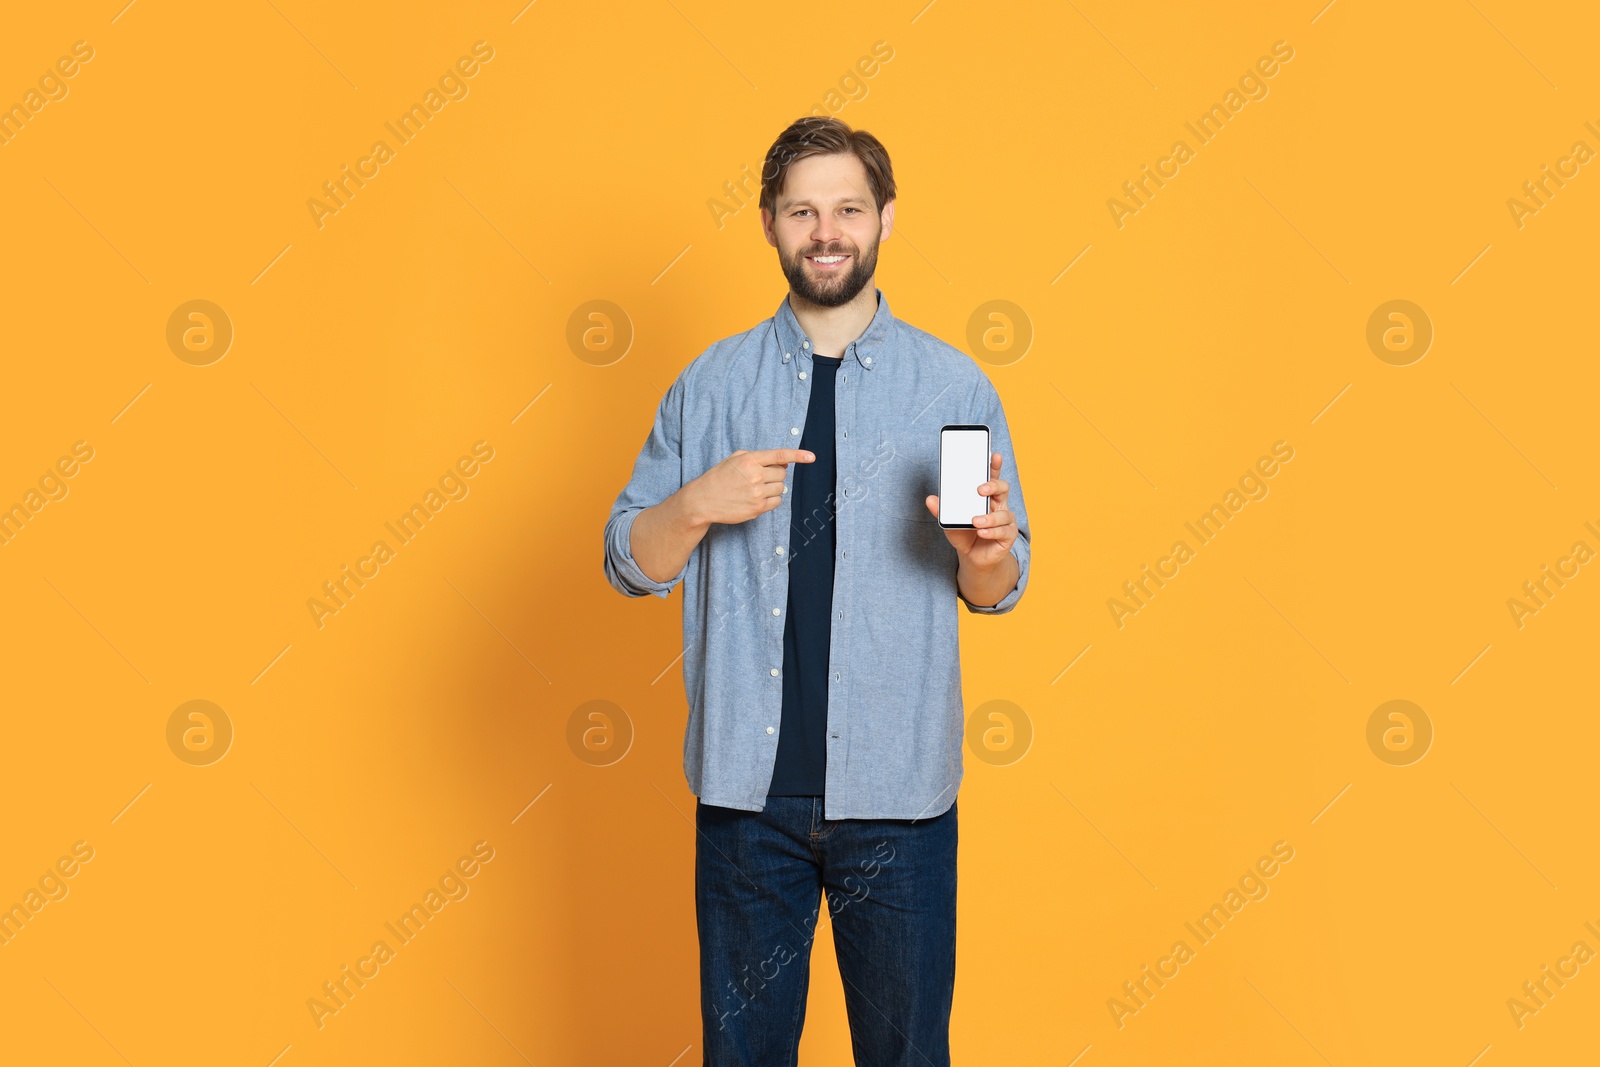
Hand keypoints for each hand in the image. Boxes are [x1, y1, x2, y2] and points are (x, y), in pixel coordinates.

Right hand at [686, 448, 813, 525]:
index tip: (811, 457)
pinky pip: (777, 501)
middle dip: (775, 474)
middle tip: (760, 477)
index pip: (779, 455)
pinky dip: (772, 499)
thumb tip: (783, 463)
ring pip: (781, 488)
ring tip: (755, 488)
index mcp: (749, 460)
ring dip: (773, 487)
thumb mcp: (734, 459)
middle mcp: (755, 476)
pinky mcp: (757, 509)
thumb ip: (758, 457)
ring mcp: (757, 494)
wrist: (703, 500)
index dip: (798, 455)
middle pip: (782, 474)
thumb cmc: (719, 477)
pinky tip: (757, 498)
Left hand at [924, 452, 1015, 567]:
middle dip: (993, 485)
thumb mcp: (950, 521)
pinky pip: (1004, 531)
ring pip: (1004, 514)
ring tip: (975, 521)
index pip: (992, 477)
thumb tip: (929, 499)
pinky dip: (992, 531)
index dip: (994, 466)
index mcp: (987, 497)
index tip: (994, 455)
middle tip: (980, 489)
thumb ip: (942, 510)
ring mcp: (1005, 521)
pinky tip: (981, 532)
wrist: (973, 557)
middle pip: (1003, 488)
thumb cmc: (964, 534)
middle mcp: (999, 506)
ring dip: (989, 517)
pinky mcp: (1008, 536)